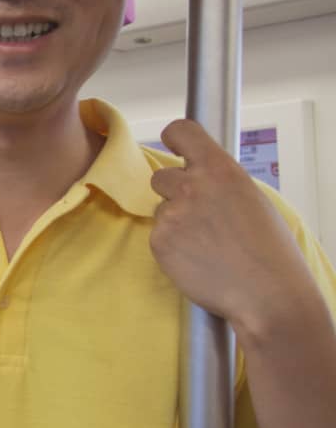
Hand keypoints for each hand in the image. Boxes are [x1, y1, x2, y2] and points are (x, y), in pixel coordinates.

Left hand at [150, 119, 318, 337]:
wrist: (266, 294)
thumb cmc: (269, 250)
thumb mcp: (251, 199)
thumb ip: (220, 183)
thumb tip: (202, 176)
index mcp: (220, 170)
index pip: (182, 132)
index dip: (175, 138)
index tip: (173, 143)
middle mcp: (192, 187)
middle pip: (160, 176)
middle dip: (174, 192)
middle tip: (199, 215)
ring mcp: (172, 215)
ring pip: (161, 210)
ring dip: (175, 222)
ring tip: (207, 243)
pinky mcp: (159, 242)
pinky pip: (158, 236)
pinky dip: (173, 247)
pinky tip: (198, 260)